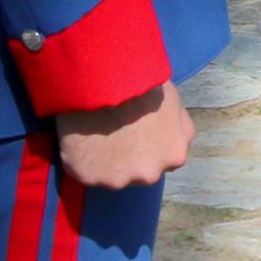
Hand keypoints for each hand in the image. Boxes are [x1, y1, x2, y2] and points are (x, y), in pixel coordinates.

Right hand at [51, 84, 192, 189]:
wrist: (104, 80)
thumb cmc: (143, 84)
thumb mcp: (174, 101)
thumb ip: (178, 125)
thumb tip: (173, 136)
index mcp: (175, 156)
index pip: (165, 160)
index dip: (149, 146)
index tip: (136, 134)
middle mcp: (150, 175)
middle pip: (139, 172)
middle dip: (130, 158)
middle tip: (116, 134)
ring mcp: (118, 180)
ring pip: (112, 176)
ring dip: (106, 163)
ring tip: (96, 136)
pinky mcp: (89, 178)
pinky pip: (86, 172)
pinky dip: (83, 161)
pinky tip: (81, 141)